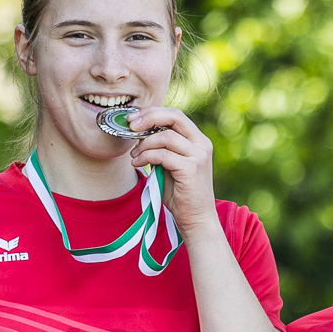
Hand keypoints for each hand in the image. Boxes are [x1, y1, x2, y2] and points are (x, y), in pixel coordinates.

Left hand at [128, 107, 217, 234]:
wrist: (196, 219)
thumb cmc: (181, 194)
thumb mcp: (170, 165)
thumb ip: (162, 148)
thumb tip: (140, 133)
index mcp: (198, 141)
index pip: (175, 115)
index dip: (153, 113)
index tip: (134, 119)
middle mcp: (201, 145)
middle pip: (174, 117)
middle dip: (149, 118)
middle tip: (131, 126)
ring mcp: (198, 156)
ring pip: (165, 137)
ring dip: (144, 144)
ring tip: (134, 156)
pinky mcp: (191, 169)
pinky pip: (163, 155)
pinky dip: (146, 157)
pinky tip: (138, 164)